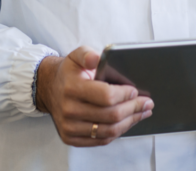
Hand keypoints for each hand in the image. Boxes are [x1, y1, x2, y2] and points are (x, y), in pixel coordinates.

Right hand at [35, 46, 152, 146]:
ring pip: (108, 130)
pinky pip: (100, 140)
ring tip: (142, 113)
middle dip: (134, 109)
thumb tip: (98, 58)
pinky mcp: (70, 138)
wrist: (48, 88)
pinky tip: (127, 122)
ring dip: (130, 122)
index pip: (106, 96)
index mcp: (72, 88)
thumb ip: (88, 54)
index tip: (135, 90)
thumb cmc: (69, 72)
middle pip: (111, 115)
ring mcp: (69, 127)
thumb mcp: (76, 56)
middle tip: (147, 103)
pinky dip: (117, 132)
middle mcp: (69, 110)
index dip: (124, 95)